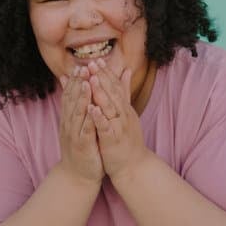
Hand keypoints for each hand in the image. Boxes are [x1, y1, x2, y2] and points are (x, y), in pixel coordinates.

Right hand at [57, 66, 104, 183]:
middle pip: (73, 100)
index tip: (80, 65)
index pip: (72, 95)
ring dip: (82, 97)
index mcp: (71, 118)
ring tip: (86, 82)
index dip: (76, 80)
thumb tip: (76, 91)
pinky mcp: (82, 145)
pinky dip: (88, 119)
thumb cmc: (82, 148)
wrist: (77, 175)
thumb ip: (78, 107)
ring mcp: (74, 134)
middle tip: (82, 67)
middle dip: (78, 83)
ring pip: (77, 112)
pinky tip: (92, 110)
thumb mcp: (80, 125)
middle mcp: (70, 124)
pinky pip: (85, 130)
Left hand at [86, 59, 149, 181]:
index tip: (97, 59)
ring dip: (101, 93)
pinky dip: (99, 117)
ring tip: (92, 79)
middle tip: (92, 63)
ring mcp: (119, 127)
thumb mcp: (126, 112)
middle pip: (113, 92)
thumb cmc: (127, 139)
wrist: (133, 166)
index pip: (115, 86)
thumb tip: (126, 70)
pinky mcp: (113, 140)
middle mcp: (123, 114)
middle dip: (102, 77)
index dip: (106, 73)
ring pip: (110, 107)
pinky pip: (106, 127)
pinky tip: (92, 108)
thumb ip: (124, 91)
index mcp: (124, 108)